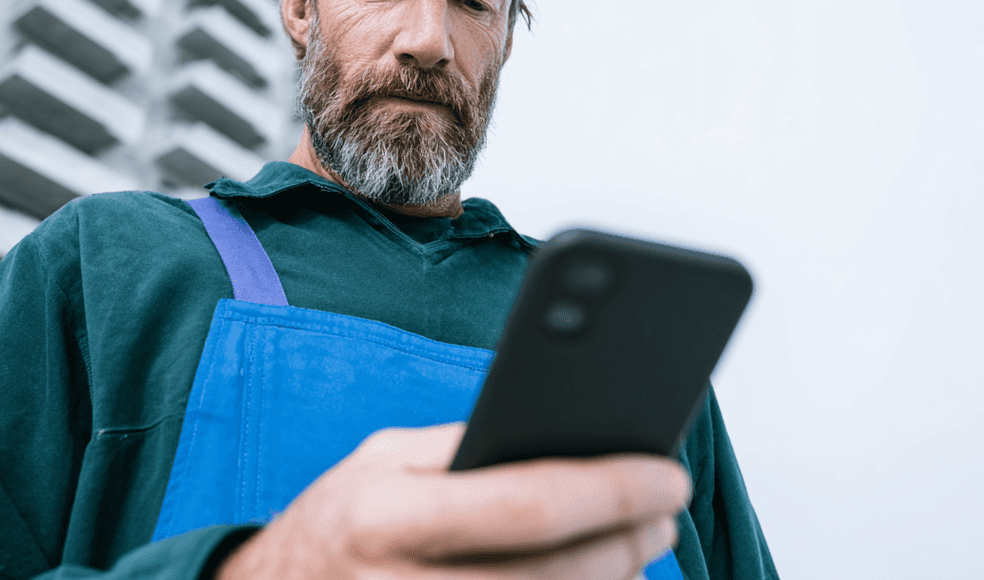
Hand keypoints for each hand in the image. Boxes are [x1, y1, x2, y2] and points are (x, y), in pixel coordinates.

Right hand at [216, 423, 689, 579]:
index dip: (611, 490)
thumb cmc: (337, 522)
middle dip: (631, 541)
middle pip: (556, 577)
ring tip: (637, 546)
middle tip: (666, 511)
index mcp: (383, 516)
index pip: (525, 504)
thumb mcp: (380, 462)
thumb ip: (460, 449)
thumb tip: (563, 437)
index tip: (666, 473)